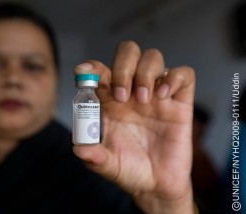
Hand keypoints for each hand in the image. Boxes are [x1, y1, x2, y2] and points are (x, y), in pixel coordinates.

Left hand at [73, 41, 194, 212]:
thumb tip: (78, 148)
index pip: (99, 71)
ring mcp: (156, 95)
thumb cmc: (130, 170)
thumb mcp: (108, 165)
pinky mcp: (179, 102)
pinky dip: (175, 78)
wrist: (158, 185)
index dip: (91, 66)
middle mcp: (132, 92)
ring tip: (144, 100)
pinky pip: (184, 74)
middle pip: (127, 53)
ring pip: (152, 57)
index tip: (83, 72)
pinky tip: (165, 96)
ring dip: (145, 72)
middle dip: (123, 67)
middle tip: (122, 96)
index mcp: (110, 102)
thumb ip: (94, 157)